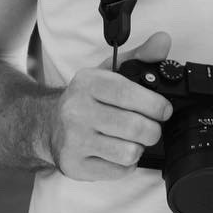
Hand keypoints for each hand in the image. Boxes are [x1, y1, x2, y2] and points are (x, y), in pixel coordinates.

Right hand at [47, 32, 173, 180]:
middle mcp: (77, 110)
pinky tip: (116, 152)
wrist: (49, 125)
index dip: (155, 104)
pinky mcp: (75, 165)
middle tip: (150, 127)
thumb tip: (163, 40)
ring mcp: (74, 140)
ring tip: (131, 139)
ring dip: (138, 147)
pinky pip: (119, 171)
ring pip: (129, 152)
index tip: (163, 110)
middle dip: (152, 129)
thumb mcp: (109, 73)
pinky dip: (125, 164)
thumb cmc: (86, 99)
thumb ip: (140, 57)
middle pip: (135, 127)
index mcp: (87, 83)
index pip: (129, 93)